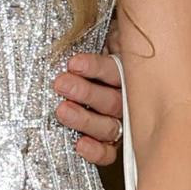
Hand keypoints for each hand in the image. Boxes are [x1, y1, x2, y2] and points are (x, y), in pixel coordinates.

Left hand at [53, 45, 124, 166]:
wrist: (98, 76)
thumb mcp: (108, 39)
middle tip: (61, 84)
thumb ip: (113, 39)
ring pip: (108, 126)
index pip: (117, 71)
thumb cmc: (103, 55)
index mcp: (130, 74)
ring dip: (85, 119)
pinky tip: (79, 144)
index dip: (96, 68)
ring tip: (62, 110)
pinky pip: (107, 153)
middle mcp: (129, 100)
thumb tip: (112, 36)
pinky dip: (95, 151)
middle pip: (112, 100)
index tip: (74, 63)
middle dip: (85, 92)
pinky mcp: (110, 144)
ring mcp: (121, 123)